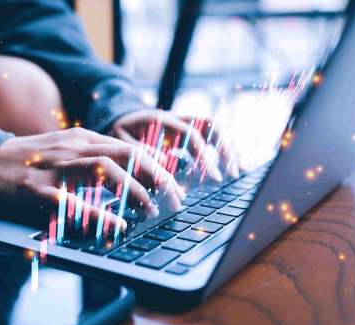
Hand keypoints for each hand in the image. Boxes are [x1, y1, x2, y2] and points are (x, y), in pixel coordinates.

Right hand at [0, 128, 185, 229]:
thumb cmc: (30, 159)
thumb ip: (94, 157)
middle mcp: (73, 147)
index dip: (156, 165)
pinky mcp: (36, 189)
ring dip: (132, 190)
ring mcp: (54, 167)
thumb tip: (130, 174)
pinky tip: (113, 225)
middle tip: (174, 198)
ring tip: (149, 210)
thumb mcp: (65, 150)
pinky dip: (95, 213)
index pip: (128, 147)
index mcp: (82, 138)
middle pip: (124, 154)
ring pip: (103, 170)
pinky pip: (70, 201)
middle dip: (155, 175)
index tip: (173, 185)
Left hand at [111, 109, 239, 181]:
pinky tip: (227, 165)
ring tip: (238, 169)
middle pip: (210, 126)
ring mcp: (181, 120)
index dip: (205, 157)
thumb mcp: (121, 143)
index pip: (192, 136)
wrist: (116, 116)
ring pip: (212, 128)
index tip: (216, 178)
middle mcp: (175, 116)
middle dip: (225, 150)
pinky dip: (219, 148)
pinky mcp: (184, 128)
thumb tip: (166, 162)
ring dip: (227, 147)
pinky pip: (207, 133)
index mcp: (161, 119)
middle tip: (234, 173)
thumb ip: (141, 152)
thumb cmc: (118, 133)